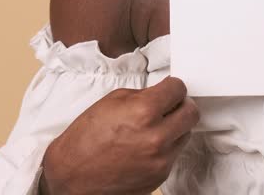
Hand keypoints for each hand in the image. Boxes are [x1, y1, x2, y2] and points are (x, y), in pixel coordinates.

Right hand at [41, 76, 198, 194]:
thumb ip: (142, 95)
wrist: (72, 177)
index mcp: (144, 112)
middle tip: (170, 105)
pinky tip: (146, 146)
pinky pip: (174, 154)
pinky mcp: (160, 176)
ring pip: (186, 134)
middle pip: (191, 112)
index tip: (169, 88)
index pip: (178, 89)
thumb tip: (161, 93)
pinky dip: (166, 147)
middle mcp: (157, 137)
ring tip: (153, 128)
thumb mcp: (111, 102)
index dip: (173, 86)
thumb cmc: (85, 140)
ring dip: (175, 128)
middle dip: (181, 105)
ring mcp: (161, 159)